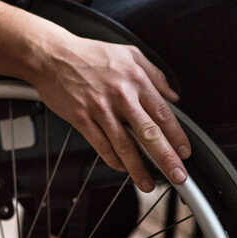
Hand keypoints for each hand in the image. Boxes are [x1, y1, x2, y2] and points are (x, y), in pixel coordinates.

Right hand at [32, 35, 190, 192]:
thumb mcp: (129, 54)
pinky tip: (120, 167)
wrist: (52, 56)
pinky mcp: (81, 118)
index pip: (163, 114)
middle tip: (177, 176)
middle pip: (149, 133)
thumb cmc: (87, 54)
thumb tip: (172, 95)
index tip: (184, 151)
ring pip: (124, 145)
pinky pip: (100, 144)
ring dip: (138, 168)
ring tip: (147, 183)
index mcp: (135, 80)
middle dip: (166, 158)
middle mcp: (120, 96)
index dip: (177, 136)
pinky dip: (112, 159)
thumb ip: (155, 74)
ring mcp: (100, 109)